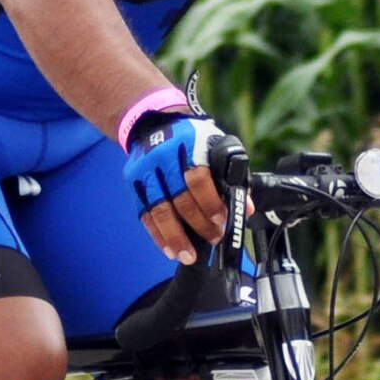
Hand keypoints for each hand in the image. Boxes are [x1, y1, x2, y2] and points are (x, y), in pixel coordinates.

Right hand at [122, 111, 234, 264]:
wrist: (155, 122)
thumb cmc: (193, 140)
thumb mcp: (215, 147)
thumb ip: (230, 176)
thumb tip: (245, 207)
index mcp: (188, 144)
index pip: (198, 178)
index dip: (211, 203)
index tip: (223, 222)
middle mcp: (163, 156)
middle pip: (179, 197)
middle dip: (198, 224)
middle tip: (213, 240)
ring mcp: (145, 170)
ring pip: (159, 209)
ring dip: (174, 237)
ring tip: (188, 256)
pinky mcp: (134, 183)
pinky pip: (145, 214)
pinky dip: (157, 235)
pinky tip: (169, 250)